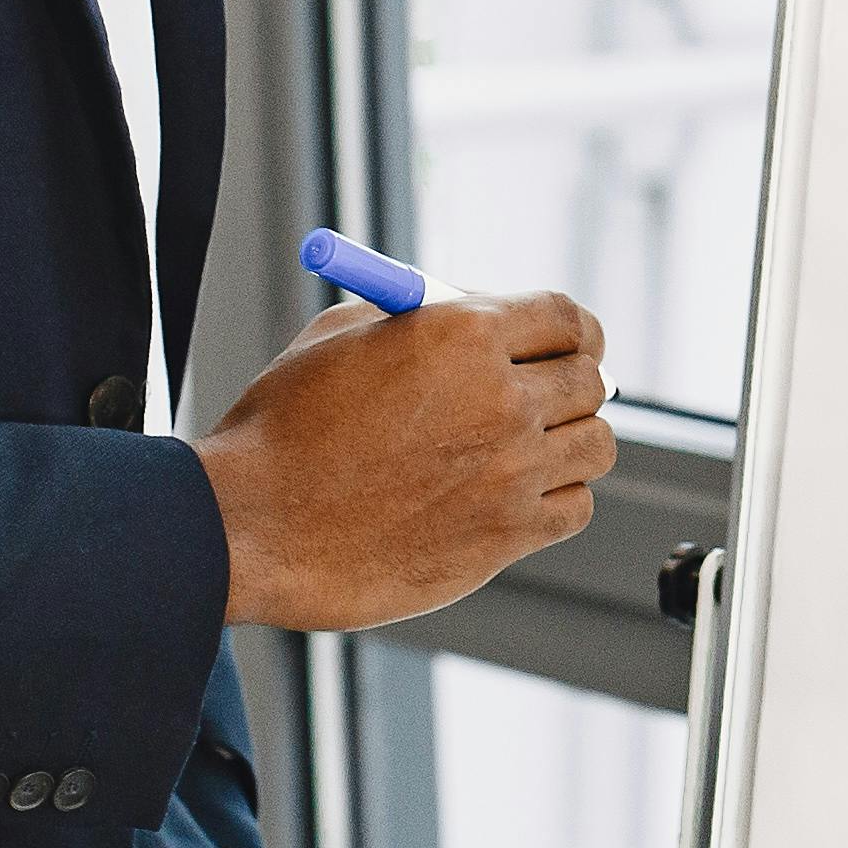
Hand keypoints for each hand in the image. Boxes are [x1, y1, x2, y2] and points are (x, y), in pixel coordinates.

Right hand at [196, 288, 611, 631]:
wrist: (251, 525)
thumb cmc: (283, 428)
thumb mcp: (345, 335)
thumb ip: (426, 316)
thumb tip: (486, 311)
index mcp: (463, 334)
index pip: (567, 317)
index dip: (572, 330)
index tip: (567, 345)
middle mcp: (501, 399)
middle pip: (590, 379)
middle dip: (568, 382)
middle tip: (544, 397)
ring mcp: (511, 472)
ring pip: (596, 444)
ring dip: (569, 442)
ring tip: (525, 449)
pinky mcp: (507, 536)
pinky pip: (575, 507)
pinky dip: (557, 499)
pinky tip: (514, 496)